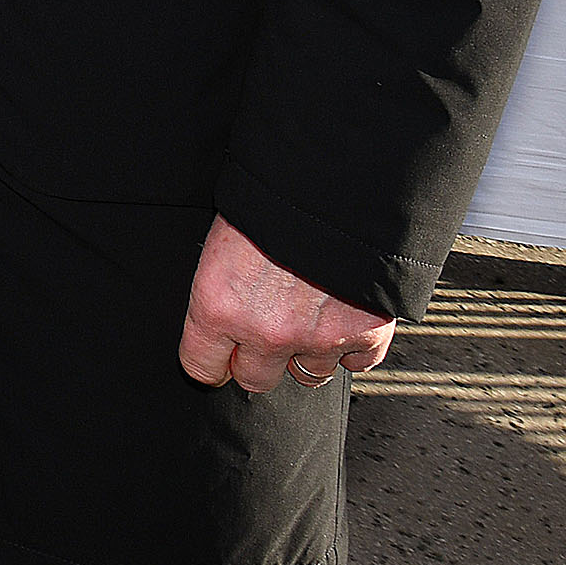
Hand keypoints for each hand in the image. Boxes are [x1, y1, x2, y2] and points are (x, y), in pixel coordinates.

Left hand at [177, 214, 395, 393]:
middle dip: (258, 360)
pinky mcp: (364, 335)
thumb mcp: (223, 240)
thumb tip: (224, 310)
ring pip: (308, 375)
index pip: (201, 365)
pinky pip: (356, 365)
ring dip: (306, 353)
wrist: (336, 185)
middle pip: (255, 380)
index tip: (217, 359)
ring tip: (308, 321)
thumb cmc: (272, 202)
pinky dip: (352, 348)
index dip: (210, 362)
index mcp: (218, 306)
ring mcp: (317, 338)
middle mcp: (265, 332)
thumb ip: (223, 287)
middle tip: (266, 334)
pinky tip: (344, 320)